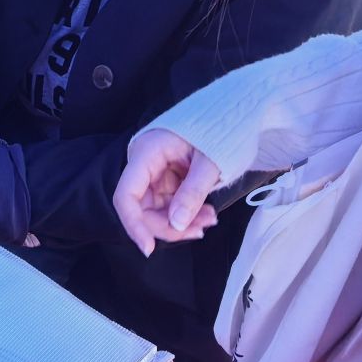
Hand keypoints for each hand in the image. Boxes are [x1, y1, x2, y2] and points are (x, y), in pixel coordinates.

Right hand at [113, 128, 221, 255]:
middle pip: (141, 208)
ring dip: (181, 223)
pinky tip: (206, 215)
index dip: (134, 225)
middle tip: (199, 230)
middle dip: (168, 226)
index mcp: (147, 153)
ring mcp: (157, 173)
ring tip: (209, 220)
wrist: (235, 113)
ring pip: (157, 211)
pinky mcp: (168, 180)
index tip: (149, 248)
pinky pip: (170, 205)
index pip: (126, 195)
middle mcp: (145, 164)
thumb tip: (177, 225)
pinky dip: (187, 215)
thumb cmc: (222, 128)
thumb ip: (192, 193)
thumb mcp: (210, 162)